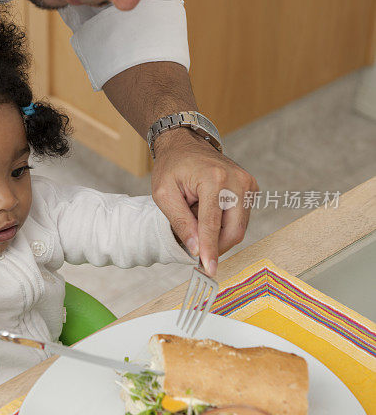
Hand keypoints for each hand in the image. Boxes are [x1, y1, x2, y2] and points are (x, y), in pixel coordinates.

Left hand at [151, 129, 257, 276]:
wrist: (186, 144)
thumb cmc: (172, 167)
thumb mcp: (164, 194)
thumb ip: (180, 222)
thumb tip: (196, 250)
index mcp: (214, 179)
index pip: (212, 224)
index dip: (210, 250)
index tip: (208, 270)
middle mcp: (237, 180)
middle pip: (234, 230)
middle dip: (216, 246)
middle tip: (197, 250)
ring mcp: (248, 184)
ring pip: (239, 227)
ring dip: (218, 232)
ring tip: (197, 216)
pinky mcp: (251, 188)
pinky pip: (241, 219)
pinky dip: (224, 224)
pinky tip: (208, 211)